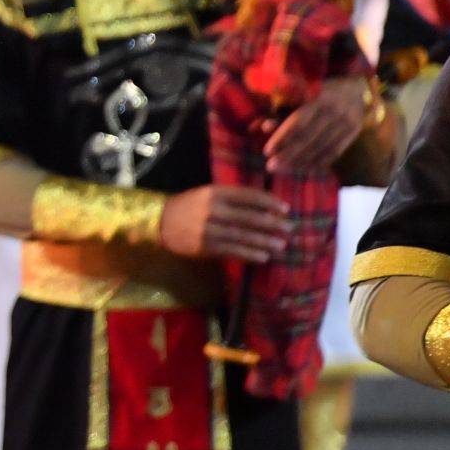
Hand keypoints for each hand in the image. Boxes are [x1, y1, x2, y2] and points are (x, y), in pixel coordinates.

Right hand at [159, 185, 289, 262]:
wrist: (159, 222)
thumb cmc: (188, 206)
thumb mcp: (207, 194)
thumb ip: (231, 198)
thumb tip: (264, 207)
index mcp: (214, 193)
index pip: (248, 196)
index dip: (269, 202)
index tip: (285, 209)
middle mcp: (212, 210)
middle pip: (249, 217)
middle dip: (272, 223)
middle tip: (289, 228)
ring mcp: (208, 229)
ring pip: (242, 236)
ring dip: (264, 241)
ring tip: (281, 245)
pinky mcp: (205, 246)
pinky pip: (232, 250)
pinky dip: (249, 254)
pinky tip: (263, 257)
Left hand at [263, 75, 369, 173]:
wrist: (354, 87)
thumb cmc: (317, 91)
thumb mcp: (300, 90)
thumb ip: (283, 108)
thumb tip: (265, 127)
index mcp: (318, 97)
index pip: (298, 122)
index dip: (282, 138)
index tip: (267, 151)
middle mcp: (334, 110)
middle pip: (309, 138)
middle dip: (288, 155)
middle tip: (271, 166)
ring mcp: (347, 121)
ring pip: (321, 147)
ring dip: (301, 162)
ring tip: (283, 170)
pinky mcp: (354, 131)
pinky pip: (335, 150)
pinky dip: (319, 162)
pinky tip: (305, 169)